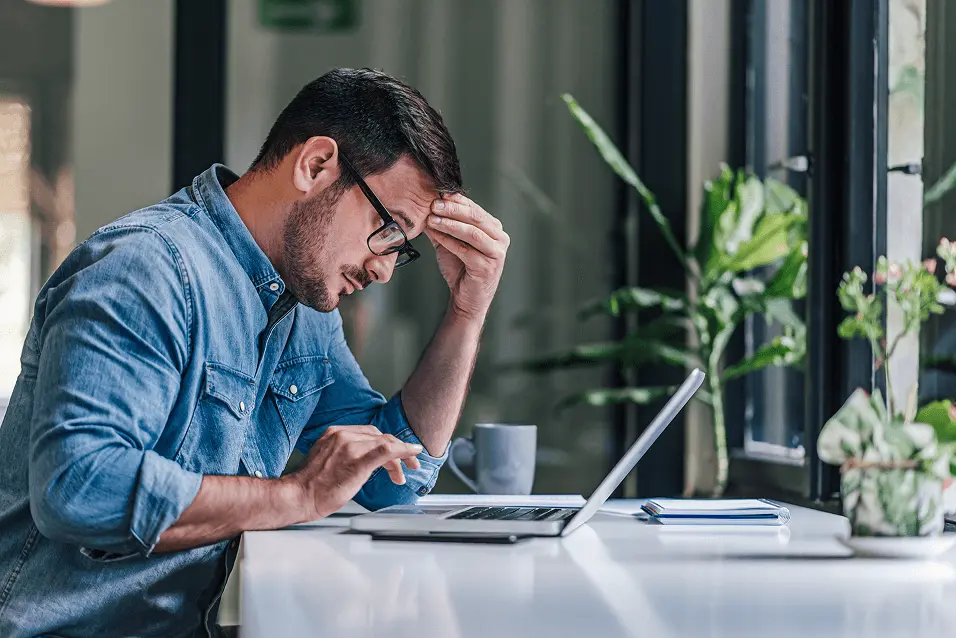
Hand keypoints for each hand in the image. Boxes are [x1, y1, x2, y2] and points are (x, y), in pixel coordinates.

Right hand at [289, 425, 422, 519]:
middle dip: (396, 449)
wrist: (298, 496)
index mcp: (334, 433)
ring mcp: (350, 446)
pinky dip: (403, 451)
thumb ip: (345, 453)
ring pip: (385, 442)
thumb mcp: (328, 460)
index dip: (386, 442)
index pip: (368, 433)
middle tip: (406, 465)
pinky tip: (412, 454)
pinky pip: (386, 450)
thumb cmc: (311, 486)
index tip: (395, 453)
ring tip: (405, 471)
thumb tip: (365, 460)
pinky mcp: (357, 461)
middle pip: (379, 436)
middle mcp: (342, 435)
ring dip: (401, 455)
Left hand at [425, 194, 509, 322]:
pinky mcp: (488, 267)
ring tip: (431, 218)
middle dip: (453, 209)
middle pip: (475, 217)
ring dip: (450, 223)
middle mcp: (500, 239)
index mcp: (494, 229)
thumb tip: (425, 206)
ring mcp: (496, 253)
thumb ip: (441, 226)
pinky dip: (450, 240)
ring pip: (472, 232)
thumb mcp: (450, 243)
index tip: (437, 194)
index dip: (456, 200)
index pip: (474, 209)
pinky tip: (436, 235)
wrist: (466, 299)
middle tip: (434, 204)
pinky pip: (466, 250)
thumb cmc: (460, 269)